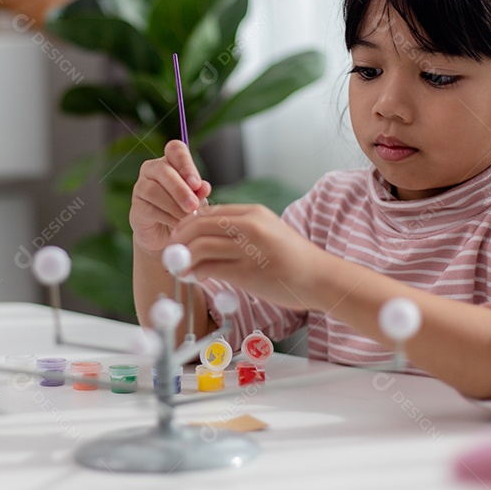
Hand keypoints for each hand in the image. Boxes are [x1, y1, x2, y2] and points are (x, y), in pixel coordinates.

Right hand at [130, 140, 210, 254]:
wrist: (167, 235)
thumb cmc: (183, 211)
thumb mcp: (196, 201)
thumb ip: (199, 193)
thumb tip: (204, 187)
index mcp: (171, 161)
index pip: (175, 150)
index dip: (186, 164)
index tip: (197, 184)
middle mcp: (153, 169)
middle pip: (163, 170)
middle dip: (180, 189)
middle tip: (193, 205)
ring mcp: (141, 186)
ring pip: (154, 190)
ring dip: (173, 205)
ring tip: (187, 217)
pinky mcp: (136, 205)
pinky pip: (149, 208)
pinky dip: (167, 217)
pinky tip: (178, 225)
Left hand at [172, 203, 323, 309]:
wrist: (320, 278)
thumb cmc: (293, 259)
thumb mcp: (268, 231)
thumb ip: (241, 229)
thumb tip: (209, 235)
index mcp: (253, 213)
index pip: (210, 212)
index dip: (188, 224)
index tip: (179, 236)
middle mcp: (250, 226)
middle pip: (199, 224)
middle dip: (179, 238)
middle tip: (170, 251)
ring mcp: (249, 248)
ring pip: (200, 246)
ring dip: (183, 257)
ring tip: (178, 267)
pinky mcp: (247, 272)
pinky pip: (210, 268)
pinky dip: (195, 273)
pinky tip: (193, 278)